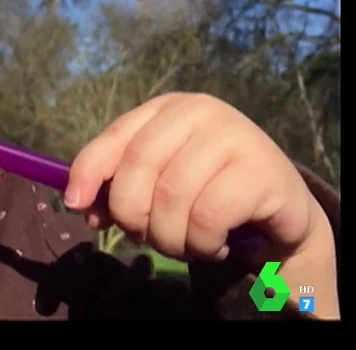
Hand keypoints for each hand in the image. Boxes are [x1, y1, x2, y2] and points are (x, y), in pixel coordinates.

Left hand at [64, 92, 329, 263]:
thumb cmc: (206, 191)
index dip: (88, 171)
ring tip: (187, 244)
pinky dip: (203, 244)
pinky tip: (217, 245)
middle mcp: (198, 111)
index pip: (115, 137)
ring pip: (170, 198)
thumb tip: (81, 205)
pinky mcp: (260, 169)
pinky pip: (207, 218)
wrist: (278, 208)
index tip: (76, 205)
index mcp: (165, 109)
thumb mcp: (157, 183)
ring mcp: (233, 135)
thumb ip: (119, 187)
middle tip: (147, 237)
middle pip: (137, 168)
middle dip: (132, 215)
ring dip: (169, 238)